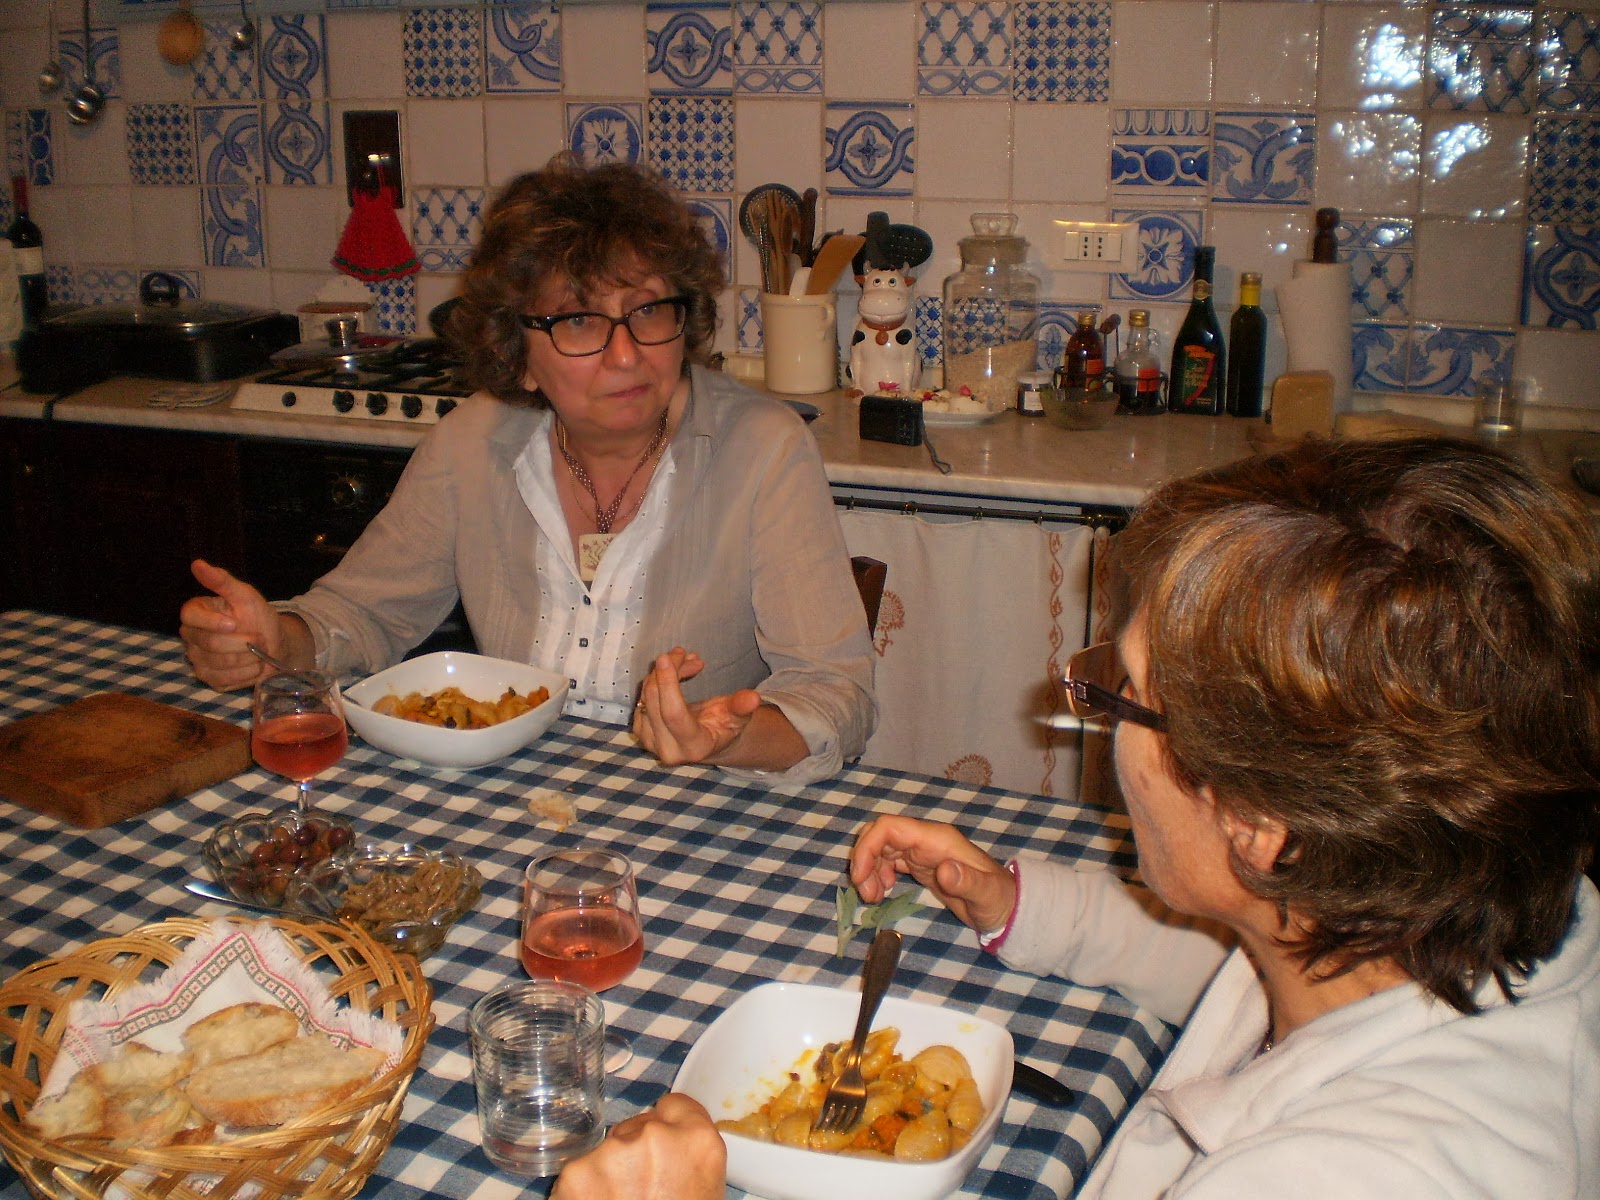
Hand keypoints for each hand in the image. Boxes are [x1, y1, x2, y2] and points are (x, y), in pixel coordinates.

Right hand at [178, 559, 292, 690]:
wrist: (275, 643)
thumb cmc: (257, 616)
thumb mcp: (245, 595)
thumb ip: (222, 581)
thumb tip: (197, 563)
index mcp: (195, 613)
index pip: (189, 616)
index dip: (213, 622)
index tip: (235, 623)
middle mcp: (191, 637)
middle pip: (210, 643)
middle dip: (243, 642)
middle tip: (258, 638)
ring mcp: (199, 660)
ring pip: (220, 664)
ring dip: (249, 658)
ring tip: (257, 651)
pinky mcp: (210, 679)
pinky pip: (226, 680)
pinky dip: (247, 673)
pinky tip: (253, 665)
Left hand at [551, 1093, 725, 1199]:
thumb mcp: (705, 1194)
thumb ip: (689, 1158)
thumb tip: (674, 1147)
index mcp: (698, 1141)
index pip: (676, 1105)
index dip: (668, 1127)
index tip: (663, 1149)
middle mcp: (656, 1136)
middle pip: (638, 1126)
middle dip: (635, 1152)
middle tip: (640, 1192)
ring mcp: (612, 1152)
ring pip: (606, 1150)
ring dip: (608, 1173)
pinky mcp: (576, 1172)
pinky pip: (580, 1173)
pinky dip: (583, 1193)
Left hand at [632, 647, 761, 764]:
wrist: (708, 740)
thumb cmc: (726, 725)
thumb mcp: (738, 716)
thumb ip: (742, 707)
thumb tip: (754, 698)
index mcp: (694, 747)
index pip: (673, 714)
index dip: (668, 684)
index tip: (665, 657)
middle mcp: (668, 749)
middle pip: (655, 700)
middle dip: (668, 669)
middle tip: (684, 652)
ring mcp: (650, 742)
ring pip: (646, 695)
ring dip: (664, 672)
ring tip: (688, 662)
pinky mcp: (640, 731)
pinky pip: (642, 697)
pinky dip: (657, 679)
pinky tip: (675, 672)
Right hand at [850, 815, 1015, 934]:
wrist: (1005, 907)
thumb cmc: (998, 900)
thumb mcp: (986, 895)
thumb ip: (967, 882)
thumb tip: (944, 870)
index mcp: (937, 839)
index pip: (890, 827)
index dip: (868, 847)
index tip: (859, 877)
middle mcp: (926, 839)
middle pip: (880, 834)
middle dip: (864, 859)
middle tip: (865, 892)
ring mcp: (922, 851)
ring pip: (881, 847)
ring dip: (869, 870)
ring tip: (873, 898)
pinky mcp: (920, 864)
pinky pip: (888, 860)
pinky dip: (877, 874)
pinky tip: (882, 892)